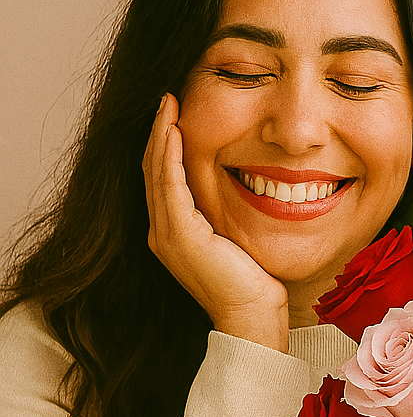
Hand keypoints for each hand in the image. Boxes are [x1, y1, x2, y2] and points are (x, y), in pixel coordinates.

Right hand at [142, 93, 289, 350]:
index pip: (164, 179)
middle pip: (153, 170)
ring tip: (168, 104)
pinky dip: (170, 154)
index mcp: (175, 234)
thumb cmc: (255, 284)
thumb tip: (248, 187)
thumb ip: (229, 215)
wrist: (253, 317)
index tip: (175, 113)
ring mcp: (167, 235)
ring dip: (162, 134)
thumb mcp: (238, 238)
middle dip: (160, 132)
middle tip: (168, 98)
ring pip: (156, 172)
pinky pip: (169, 185)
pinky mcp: (180, 235)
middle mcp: (162, 233)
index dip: (166, 145)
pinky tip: (175, 129)